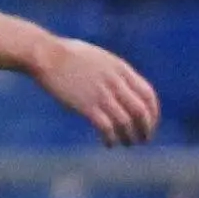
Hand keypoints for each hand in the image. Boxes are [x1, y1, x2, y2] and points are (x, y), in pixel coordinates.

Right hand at [32, 35, 160, 147]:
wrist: (45, 55)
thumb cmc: (67, 53)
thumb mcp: (99, 58)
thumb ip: (113, 72)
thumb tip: (120, 85)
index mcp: (121, 69)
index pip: (148, 94)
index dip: (153, 112)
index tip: (150, 123)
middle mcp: (115, 83)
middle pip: (141, 111)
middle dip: (146, 128)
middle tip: (144, 139)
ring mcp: (101, 94)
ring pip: (126, 122)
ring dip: (130, 137)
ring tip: (127, 144)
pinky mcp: (86, 105)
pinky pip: (106, 127)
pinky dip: (111, 138)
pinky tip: (109, 143)